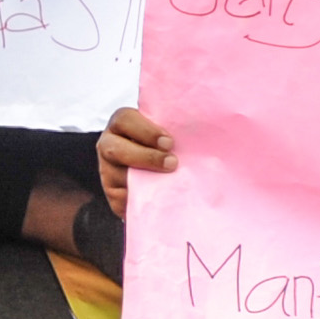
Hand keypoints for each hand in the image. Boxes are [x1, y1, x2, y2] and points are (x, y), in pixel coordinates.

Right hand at [97, 103, 175, 219]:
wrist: (161, 170)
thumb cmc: (170, 144)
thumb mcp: (170, 130)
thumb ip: (179, 126)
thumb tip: (212, 117)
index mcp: (122, 123)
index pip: (125, 119)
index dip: (146, 131)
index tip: (170, 142)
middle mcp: (109, 144)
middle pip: (114, 149)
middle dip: (145, 157)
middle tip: (173, 163)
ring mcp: (107, 169)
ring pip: (115, 176)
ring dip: (141, 181)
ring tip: (167, 184)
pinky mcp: (112, 193)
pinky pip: (120, 199)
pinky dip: (137, 200)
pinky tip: (157, 201)